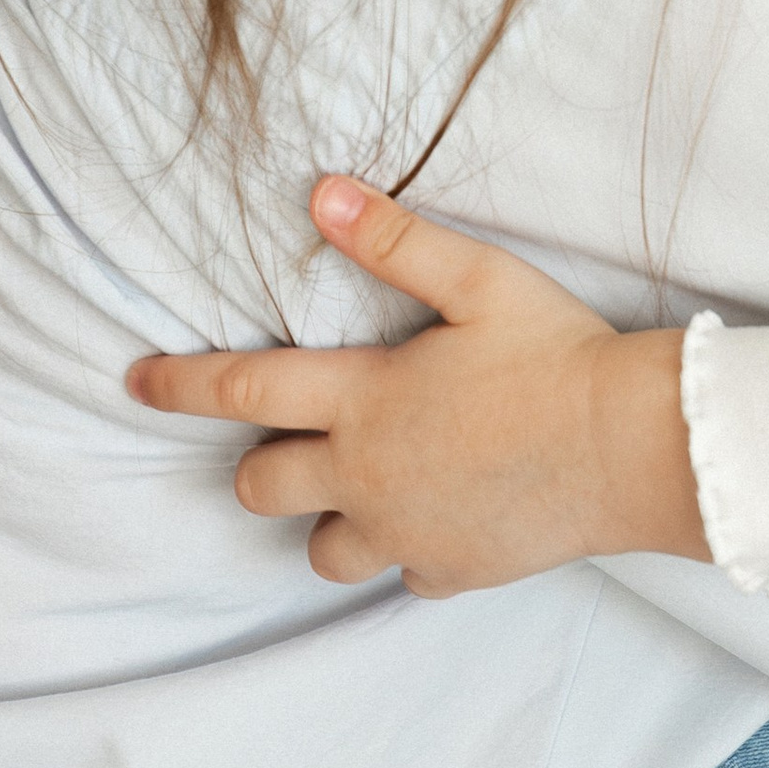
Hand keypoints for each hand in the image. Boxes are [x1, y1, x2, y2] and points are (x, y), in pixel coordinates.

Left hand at [124, 179, 709, 592]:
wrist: (633, 448)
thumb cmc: (560, 354)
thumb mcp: (480, 281)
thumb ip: (394, 242)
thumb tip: (320, 195)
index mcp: (363, 399)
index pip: (241, 389)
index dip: (179, 385)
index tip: (135, 382)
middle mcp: (367, 475)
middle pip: (262, 486)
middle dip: (260, 464)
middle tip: (293, 441)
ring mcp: (406, 530)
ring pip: (321, 550)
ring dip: (328, 520)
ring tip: (366, 490)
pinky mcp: (452, 569)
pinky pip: (403, 572)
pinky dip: (408, 549)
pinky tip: (441, 518)